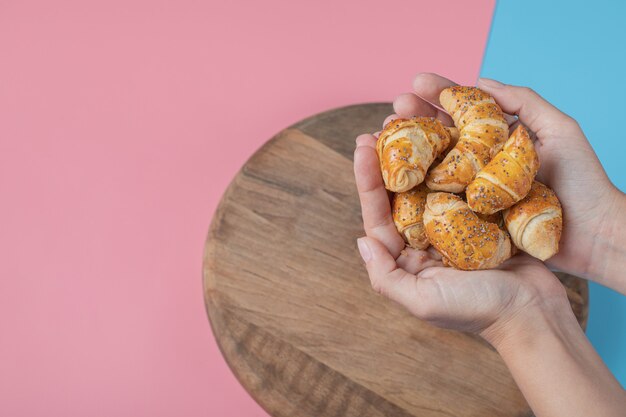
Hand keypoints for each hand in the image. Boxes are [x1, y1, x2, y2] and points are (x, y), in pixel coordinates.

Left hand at [354, 127, 565, 336]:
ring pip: (433, 181)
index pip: (379, 215)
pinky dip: (457, 158)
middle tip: (383, 123)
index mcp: (407, 257)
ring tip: (410, 118)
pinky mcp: (484, 214)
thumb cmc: (478, 311)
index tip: (362, 146)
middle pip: (403, 192)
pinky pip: (465, 181)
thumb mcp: (423, 301)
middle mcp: (427, 238)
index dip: (368, 181)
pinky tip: (450, 131)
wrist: (535, 313)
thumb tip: (361, 240)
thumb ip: (385, 276)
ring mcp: (456, 224)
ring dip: (422, 151)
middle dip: (391, 159)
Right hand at [390, 73, 625, 290]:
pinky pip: (439, 200)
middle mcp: (482, 162)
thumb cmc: (582, 182)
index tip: (417, 82)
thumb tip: (481, 79)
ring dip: (409, 150)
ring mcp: (474, 190)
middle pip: (442, 135)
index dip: (439, 95)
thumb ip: (523, 101)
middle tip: (395, 108)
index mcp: (499, 138)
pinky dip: (416, 188)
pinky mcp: (471, 218)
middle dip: (416, 119)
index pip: (464, 110)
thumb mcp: (559, 130)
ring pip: (435, 165)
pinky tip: (398, 177)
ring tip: (387, 136)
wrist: (594, 236)